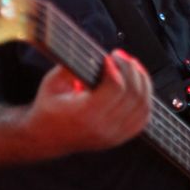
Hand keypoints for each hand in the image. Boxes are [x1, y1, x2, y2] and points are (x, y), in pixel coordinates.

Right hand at [25, 49, 151, 157]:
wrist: (45, 137)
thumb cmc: (49, 108)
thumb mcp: (53, 82)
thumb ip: (72, 65)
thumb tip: (93, 51)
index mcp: (84, 114)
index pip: (115, 87)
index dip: (117, 67)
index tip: (109, 57)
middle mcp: (102, 128)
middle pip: (133, 95)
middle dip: (131, 70)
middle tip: (122, 57)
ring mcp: (112, 136)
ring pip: (142, 107)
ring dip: (142, 82)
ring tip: (133, 67)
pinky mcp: (118, 138)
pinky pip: (143, 119)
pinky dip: (145, 100)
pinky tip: (138, 86)